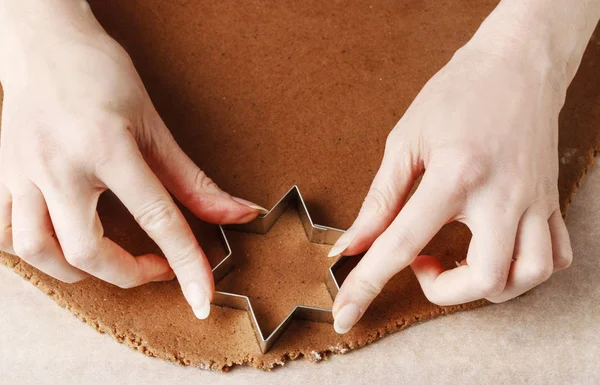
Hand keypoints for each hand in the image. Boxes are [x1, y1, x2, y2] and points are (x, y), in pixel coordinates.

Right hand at [0, 5, 264, 318]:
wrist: (42, 40)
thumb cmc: (99, 72)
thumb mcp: (153, 124)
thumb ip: (193, 179)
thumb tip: (237, 213)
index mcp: (105, 147)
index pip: (156, 219)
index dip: (186, 265)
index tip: (202, 299)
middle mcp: (58, 165)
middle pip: (88, 251)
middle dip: (130, 274)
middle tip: (157, 266)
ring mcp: (21, 172)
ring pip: (38, 251)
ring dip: (81, 271)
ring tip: (109, 261)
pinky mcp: (0, 175)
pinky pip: (3, 234)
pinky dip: (34, 252)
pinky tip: (58, 245)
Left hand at [327, 36, 574, 332]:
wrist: (516, 63)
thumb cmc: (456, 93)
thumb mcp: (405, 140)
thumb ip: (379, 200)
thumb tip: (352, 245)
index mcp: (455, 175)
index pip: (403, 244)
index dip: (367, 285)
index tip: (345, 314)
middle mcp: (502, 195)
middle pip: (484, 279)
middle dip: (443, 291)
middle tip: (422, 261)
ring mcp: (534, 200)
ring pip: (528, 276)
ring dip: (487, 286)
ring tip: (459, 259)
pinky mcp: (550, 200)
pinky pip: (555, 256)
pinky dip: (525, 270)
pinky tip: (499, 253)